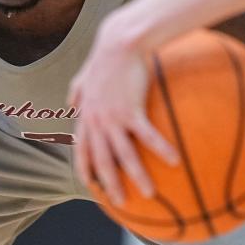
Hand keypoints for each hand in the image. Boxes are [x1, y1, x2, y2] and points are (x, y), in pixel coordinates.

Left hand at [69, 16, 176, 204]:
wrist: (118, 42)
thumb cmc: (105, 57)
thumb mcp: (83, 76)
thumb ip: (76, 91)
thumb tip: (71, 102)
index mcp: (86, 116)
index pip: (81, 149)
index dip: (85, 169)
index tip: (91, 185)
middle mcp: (96, 121)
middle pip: (102, 160)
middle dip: (110, 184)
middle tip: (120, 202)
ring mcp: (112, 118)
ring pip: (124, 155)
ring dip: (136, 176)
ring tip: (149, 194)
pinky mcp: (131, 110)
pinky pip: (147, 136)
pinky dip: (160, 150)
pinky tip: (173, 162)